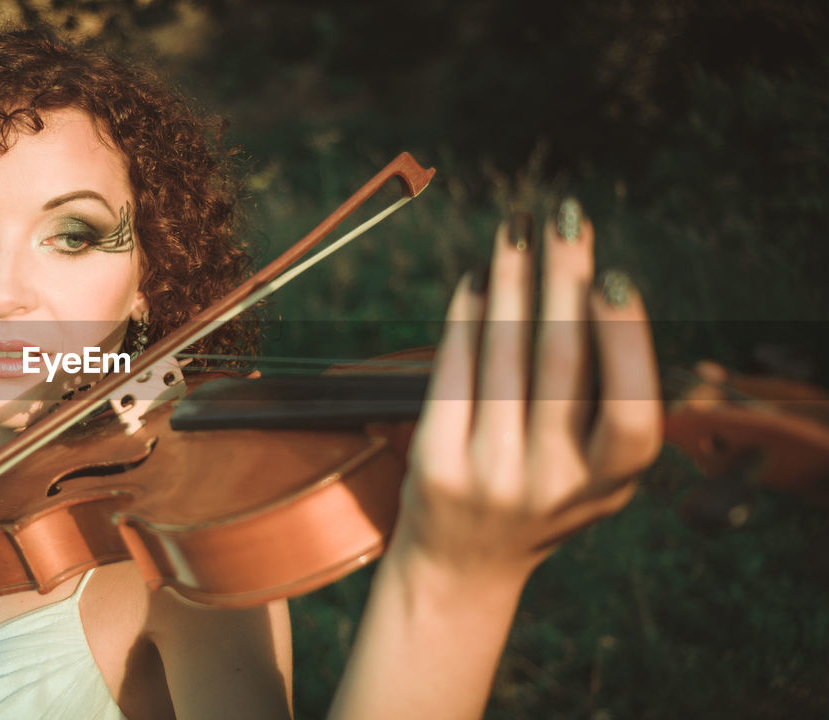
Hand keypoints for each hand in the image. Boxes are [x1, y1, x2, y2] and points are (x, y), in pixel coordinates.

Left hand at [396, 201, 661, 582]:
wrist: (461, 565)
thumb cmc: (538, 496)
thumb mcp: (591, 475)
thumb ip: (604, 408)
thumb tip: (594, 287)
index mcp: (607, 484)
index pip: (630, 411)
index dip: (625, 342)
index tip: (613, 276)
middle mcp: (552, 485)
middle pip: (561, 364)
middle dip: (563, 279)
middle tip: (565, 218)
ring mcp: (490, 475)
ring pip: (502, 357)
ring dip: (512, 282)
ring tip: (517, 231)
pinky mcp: (436, 464)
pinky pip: (453, 372)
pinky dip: (466, 319)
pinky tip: (477, 281)